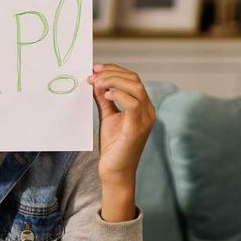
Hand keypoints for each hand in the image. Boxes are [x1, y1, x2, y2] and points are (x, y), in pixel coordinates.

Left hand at [86, 63, 155, 220]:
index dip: (114, 70)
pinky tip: (105, 95)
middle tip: (92, 74)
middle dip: (111, 73)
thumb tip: (96, 82)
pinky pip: (133, 104)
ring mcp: (145, 119)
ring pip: (135, 87)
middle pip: (134, 79)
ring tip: (96, 83)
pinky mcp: (138, 128)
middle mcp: (148, 110)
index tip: (95, 69)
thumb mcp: (107, 117)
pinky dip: (119, 95)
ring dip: (113, 81)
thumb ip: (104, 99)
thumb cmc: (113, 146)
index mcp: (142, 106)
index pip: (132, 79)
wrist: (115, 172)